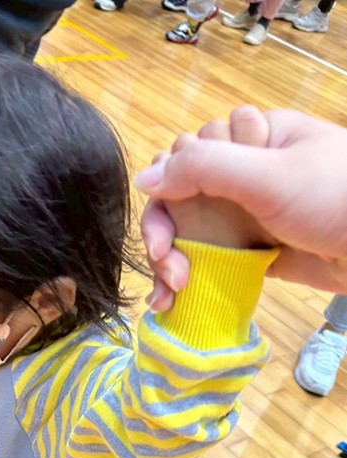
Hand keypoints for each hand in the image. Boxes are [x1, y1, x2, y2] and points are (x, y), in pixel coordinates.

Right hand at [137, 106, 346, 299]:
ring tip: (170, 293)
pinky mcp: (252, 253)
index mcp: (248, 140)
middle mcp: (242, 175)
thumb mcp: (267, 174)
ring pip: (188, 233)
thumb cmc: (334, 198)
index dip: (167, 192)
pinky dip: (187, 282)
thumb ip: (204, 169)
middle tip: (167, 264)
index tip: (169, 230)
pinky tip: (174, 302)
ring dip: (169, 263)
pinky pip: (208, 262)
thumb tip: (144, 177)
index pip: (185, 156)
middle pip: (179, 197)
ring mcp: (245, 216)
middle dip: (164, 233)